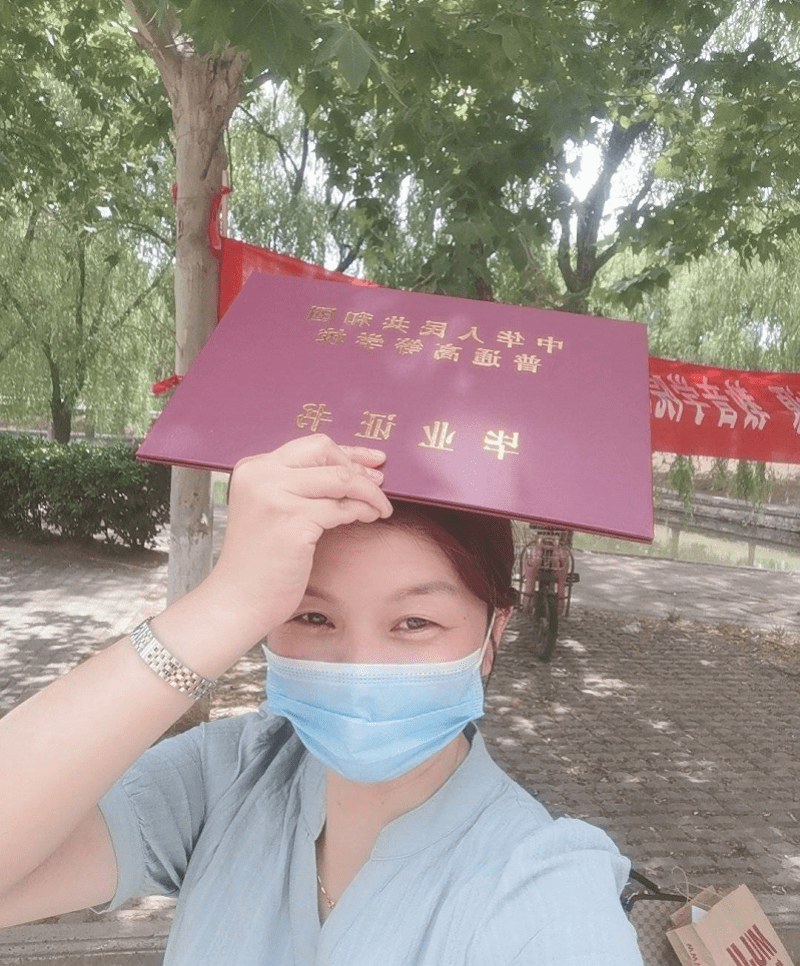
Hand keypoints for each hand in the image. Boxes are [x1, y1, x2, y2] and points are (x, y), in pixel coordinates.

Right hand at [197, 435, 391, 646]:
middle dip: (359, 467)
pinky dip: (362, 511)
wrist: (239, 599)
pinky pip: (342, 508)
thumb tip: (352, 470)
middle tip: (379, 482)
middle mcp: (261, 475)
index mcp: (253, 468)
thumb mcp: (270, 509)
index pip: (310, 446)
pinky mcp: (292, 522)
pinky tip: (369, 517)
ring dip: (369, 492)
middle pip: (326, 452)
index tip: (372, 461)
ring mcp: (275, 497)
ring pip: (341, 479)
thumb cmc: (260, 561)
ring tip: (379, 507)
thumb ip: (298, 486)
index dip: (347, 452)